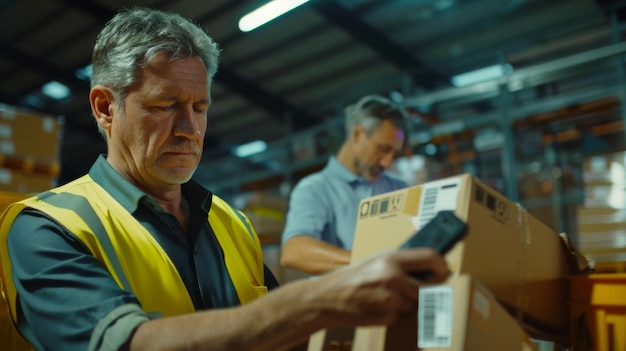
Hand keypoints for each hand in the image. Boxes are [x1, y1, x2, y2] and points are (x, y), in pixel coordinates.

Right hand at [306, 248, 448, 327]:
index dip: (441, 265)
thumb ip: (400, 261)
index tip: (444, 272)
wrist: (328, 297)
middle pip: (427, 288)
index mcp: (391, 258)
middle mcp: (393, 276)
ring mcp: (390, 298)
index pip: (430, 257)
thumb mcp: (375, 260)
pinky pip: (401, 317)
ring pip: (415, 304)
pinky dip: (393, 315)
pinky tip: (378, 307)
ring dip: (405, 304)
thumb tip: (429, 264)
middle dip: (422, 292)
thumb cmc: (352, 276)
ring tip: (384, 297)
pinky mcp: (387, 315)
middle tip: (408, 290)